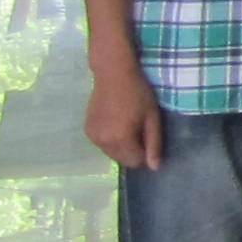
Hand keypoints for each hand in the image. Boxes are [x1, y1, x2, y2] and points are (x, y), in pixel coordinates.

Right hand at [87, 56, 160, 172]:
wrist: (113, 73)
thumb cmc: (138, 93)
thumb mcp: (152, 117)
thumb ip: (153, 144)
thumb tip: (154, 167)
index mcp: (121, 139)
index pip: (135, 162)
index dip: (145, 152)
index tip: (148, 136)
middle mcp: (103, 142)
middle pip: (123, 160)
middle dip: (133, 150)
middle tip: (138, 128)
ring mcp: (93, 137)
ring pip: (112, 153)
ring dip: (121, 146)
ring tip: (126, 123)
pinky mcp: (87, 130)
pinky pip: (103, 144)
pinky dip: (110, 139)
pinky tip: (115, 121)